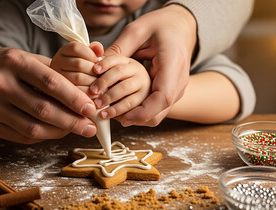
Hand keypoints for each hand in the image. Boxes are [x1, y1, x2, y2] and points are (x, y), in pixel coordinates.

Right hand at [0, 47, 97, 143]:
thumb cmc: (2, 65)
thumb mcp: (24, 57)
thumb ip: (55, 68)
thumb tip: (89, 80)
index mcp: (14, 62)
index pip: (50, 82)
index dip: (74, 98)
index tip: (91, 108)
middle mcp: (0, 84)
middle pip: (43, 109)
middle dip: (72, 121)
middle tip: (90, 126)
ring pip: (33, 128)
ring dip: (60, 132)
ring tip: (77, 130)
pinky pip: (22, 136)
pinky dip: (44, 136)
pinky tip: (56, 132)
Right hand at [51, 41, 103, 97]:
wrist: (75, 87)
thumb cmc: (86, 69)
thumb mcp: (88, 56)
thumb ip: (94, 50)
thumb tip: (99, 50)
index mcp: (64, 51)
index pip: (76, 48)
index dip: (90, 54)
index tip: (98, 60)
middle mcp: (56, 63)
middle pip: (79, 63)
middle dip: (94, 69)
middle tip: (102, 74)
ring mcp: (58, 78)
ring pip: (78, 77)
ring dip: (93, 80)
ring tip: (100, 83)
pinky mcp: (62, 93)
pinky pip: (78, 91)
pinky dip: (90, 92)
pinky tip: (96, 92)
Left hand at [99, 4, 196, 126]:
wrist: (180, 26)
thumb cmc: (160, 25)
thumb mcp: (136, 31)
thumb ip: (118, 50)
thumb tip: (95, 67)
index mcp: (173, 64)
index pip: (163, 97)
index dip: (143, 112)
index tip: (123, 118)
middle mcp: (178, 81)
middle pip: (159, 112)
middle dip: (132, 117)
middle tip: (106, 113)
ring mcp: (177, 89)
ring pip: (157, 115)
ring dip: (134, 118)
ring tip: (110, 112)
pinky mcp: (171, 92)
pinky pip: (156, 109)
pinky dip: (139, 113)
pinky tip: (121, 109)